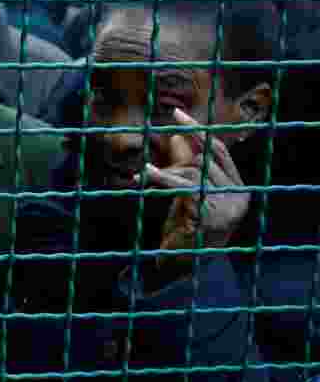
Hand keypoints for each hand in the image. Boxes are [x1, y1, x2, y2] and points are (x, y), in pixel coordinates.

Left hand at [144, 108, 248, 264]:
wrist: (183, 266)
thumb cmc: (185, 230)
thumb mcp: (189, 193)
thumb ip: (187, 167)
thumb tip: (177, 137)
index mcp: (240, 189)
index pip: (220, 152)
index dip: (199, 131)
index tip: (178, 114)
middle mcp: (239, 196)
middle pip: (206, 158)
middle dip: (186, 142)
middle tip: (168, 122)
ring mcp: (227, 206)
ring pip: (193, 171)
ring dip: (166, 171)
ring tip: (143, 176)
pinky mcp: (208, 214)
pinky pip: (183, 187)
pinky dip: (162, 178)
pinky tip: (144, 174)